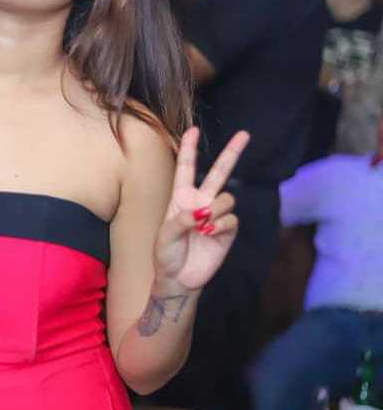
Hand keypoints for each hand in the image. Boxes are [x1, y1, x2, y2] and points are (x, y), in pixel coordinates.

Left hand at [153, 126, 249, 292]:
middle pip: (219, 172)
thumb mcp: (164, 236)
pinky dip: (220, 225)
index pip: (186, 168)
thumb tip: (201, 213)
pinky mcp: (227, 231)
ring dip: (216, 209)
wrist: (179, 279)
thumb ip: (180, 221)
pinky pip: (232, 218)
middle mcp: (201, 202)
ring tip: (203, 226)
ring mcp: (216, 215)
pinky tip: (210, 235)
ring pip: (227, 198)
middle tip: (245, 134)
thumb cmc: (166, 255)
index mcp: (181, 198)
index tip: (193, 129)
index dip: (189, 148)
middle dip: (232, 153)